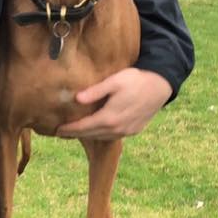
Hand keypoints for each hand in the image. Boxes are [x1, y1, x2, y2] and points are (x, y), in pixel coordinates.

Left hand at [57, 68, 172, 139]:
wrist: (160, 86)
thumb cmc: (135, 80)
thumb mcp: (114, 81)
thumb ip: (95, 91)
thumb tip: (76, 99)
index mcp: (109, 117)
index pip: (84, 127)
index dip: (70, 129)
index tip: (57, 129)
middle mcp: (117, 128)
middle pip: (91, 134)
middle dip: (76, 134)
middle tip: (62, 132)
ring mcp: (126, 131)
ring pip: (102, 137)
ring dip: (88, 136)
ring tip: (76, 132)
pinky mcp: (134, 130)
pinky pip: (112, 136)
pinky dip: (101, 134)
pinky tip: (96, 130)